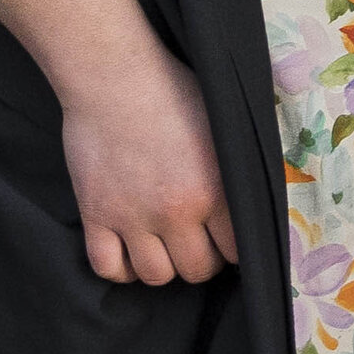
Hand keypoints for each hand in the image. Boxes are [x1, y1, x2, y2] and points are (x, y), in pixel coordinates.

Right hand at [59, 45, 236, 285]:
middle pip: (196, 270)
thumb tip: (258, 193)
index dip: (236, 249)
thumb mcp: (224, 126)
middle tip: (198, 242)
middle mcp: (175, 212)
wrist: (115, 77)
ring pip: (155, 276)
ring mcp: (131, 218)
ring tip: (165, 246)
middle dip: (202, 260)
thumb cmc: (175, 90)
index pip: (236, 250)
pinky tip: (129, 252)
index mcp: (214, 189)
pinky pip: (107, 267)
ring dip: (163, 266)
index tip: (230, 241)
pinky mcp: (95, 215)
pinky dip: (119, 268)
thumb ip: (239, 167)